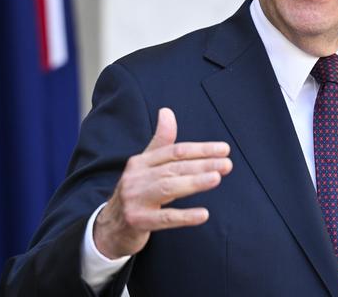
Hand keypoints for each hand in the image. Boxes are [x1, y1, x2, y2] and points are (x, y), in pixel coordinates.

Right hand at [93, 107, 231, 258]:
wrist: (110, 227)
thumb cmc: (136, 192)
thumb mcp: (145, 166)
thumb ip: (160, 141)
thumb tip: (167, 111)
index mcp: (140, 162)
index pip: (174, 151)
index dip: (200, 149)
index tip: (224, 149)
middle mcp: (136, 177)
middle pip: (174, 168)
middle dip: (203, 164)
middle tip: (227, 164)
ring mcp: (135, 199)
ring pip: (168, 188)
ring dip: (194, 183)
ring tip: (216, 178)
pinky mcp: (137, 222)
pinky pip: (164, 218)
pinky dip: (184, 216)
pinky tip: (203, 214)